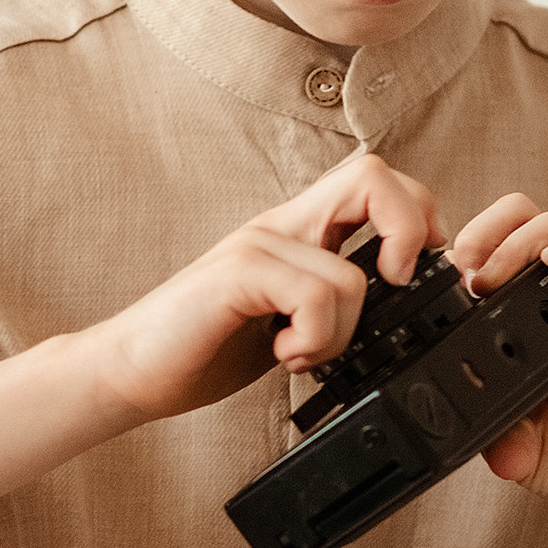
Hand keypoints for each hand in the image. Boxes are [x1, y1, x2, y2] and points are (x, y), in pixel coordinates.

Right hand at [0, 152, 442, 547]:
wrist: (130, 372)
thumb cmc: (202, 349)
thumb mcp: (288, 322)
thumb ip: (331, 304)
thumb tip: (398, 313)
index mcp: (299, 233)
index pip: (378, 183)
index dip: (417, 219)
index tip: (416, 279)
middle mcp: (280, 226)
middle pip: (374, 175)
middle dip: (412, 233)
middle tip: (399, 289)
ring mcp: (257, 244)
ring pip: (350, 271)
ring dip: (343, 332)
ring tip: (305, 354)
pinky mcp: (237, 273)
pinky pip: (314, 293)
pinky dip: (315, 338)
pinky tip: (286, 357)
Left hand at [453, 197, 547, 547]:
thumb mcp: (513, 447)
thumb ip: (486, 426)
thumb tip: (454, 411)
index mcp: (523, 326)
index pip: (488, 257)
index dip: (459, 256)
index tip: (436, 285)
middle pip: (518, 223)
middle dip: (481, 231)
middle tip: (462, 271)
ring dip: (518, 237)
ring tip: (494, 278)